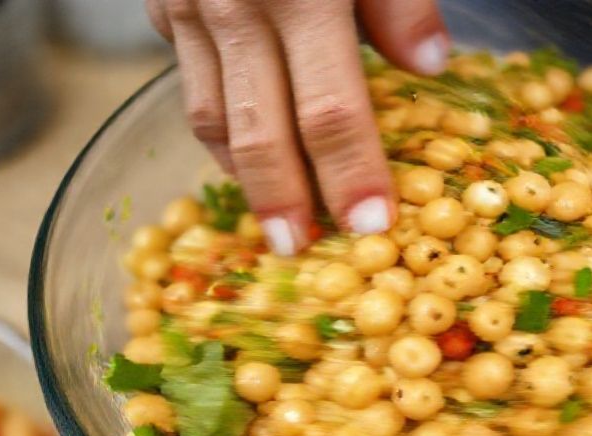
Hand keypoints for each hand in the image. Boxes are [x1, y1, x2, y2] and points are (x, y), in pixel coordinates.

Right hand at [145, 0, 449, 254]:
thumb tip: (430, 67)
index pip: (329, 107)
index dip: (351, 172)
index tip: (373, 226)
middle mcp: (232, 5)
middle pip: (256, 129)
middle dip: (282, 200)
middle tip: (300, 253)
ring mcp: (186, 6)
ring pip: (208, 115)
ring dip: (242, 174)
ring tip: (274, 218)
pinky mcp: (161, 1)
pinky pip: (188, 78)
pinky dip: (216, 124)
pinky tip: (244, 150)